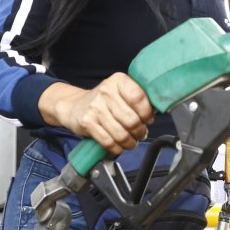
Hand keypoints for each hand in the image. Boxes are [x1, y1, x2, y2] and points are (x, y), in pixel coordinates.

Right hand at [39, 74, 154, 154]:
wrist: (74, 106)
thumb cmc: (103, 101)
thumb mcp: (119, 92)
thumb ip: (136, 99)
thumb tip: (155, 112)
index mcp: (118, 80)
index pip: (139, 98)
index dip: (147, 113)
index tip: (148, 119)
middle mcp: (106, 91)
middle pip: (132, 120)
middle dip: (140, 132)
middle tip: (140, 134)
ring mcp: (95, 107)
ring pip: (121, 133)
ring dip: (130, 142)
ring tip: (131, 141)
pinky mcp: (87, 122)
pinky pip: (108, 141)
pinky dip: (117, 148)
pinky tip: (119, 146)